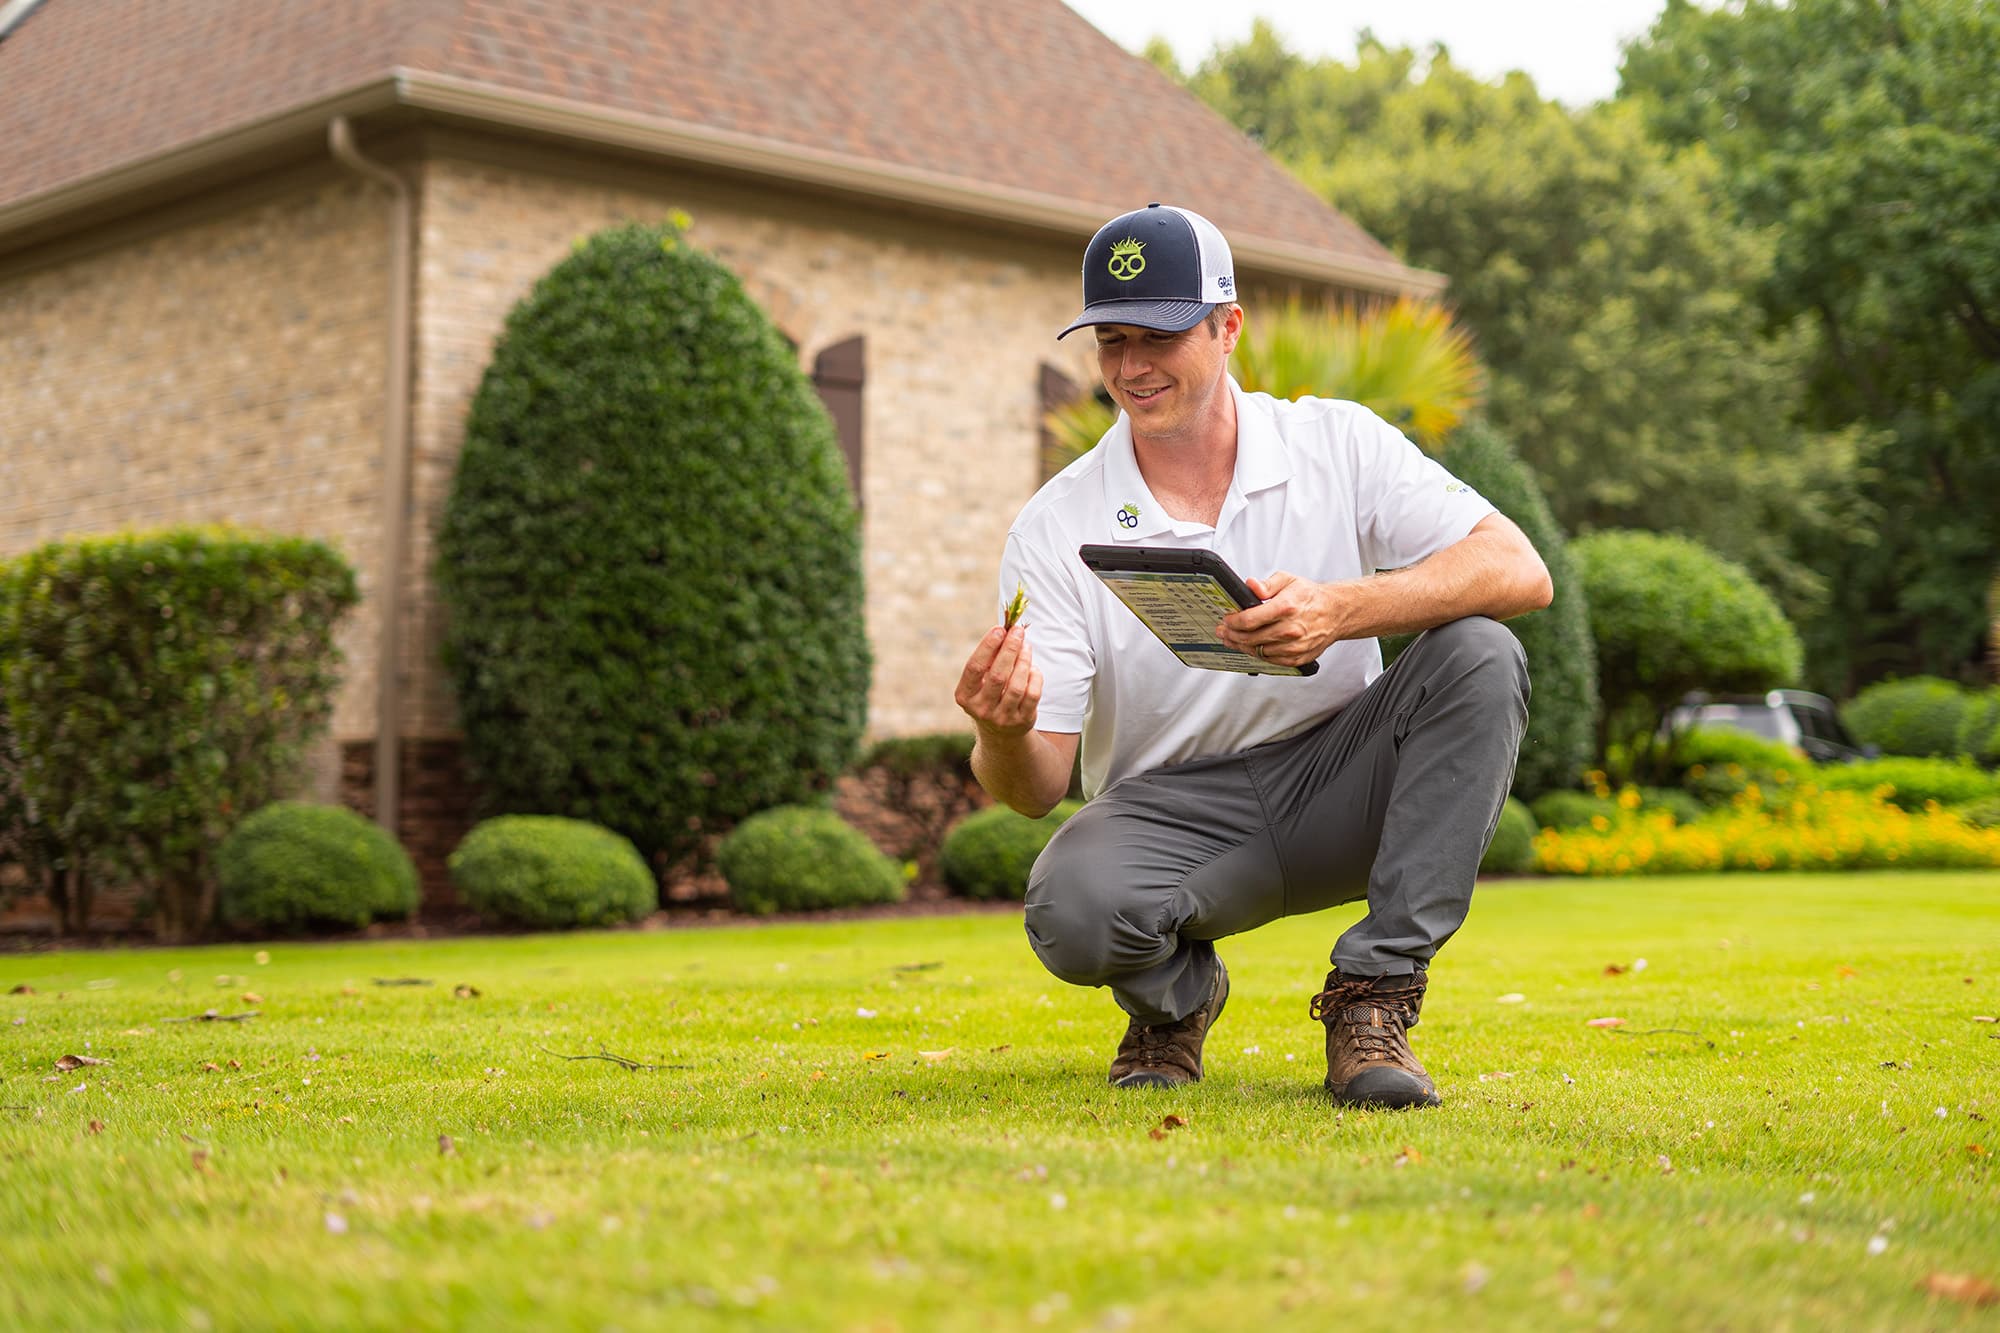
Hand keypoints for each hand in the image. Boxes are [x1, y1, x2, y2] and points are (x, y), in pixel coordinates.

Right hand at [954, 624, 1042, 737]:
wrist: (1001, 730)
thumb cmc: (990, 693)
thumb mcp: (982, 679)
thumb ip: (990, 658)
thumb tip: (1006, 631)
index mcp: (965, 696)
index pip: (974, 668)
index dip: (987, 647)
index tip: (999, 629)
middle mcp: (981, 709)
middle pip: (997, 675)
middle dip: (1009, 650)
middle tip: (1018, 632)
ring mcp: (1002, 718)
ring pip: (1016, 686)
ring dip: (1023, 661)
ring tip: (1026, 646)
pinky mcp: (1021, 721)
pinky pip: (1032, 695)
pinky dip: (1035, 677)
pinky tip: (1032, 668)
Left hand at [1216, 570, 1342, 667]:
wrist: (1336, 612)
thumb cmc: (1311, 597)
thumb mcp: (1288, 580)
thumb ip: (1267, 584)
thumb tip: (1251, 585)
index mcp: (1286, 608)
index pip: (1250, 619)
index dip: (1233, 622)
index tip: (1227, 620)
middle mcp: (1290, 629)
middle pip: (1250, 638)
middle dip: (1232, 635)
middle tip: (1223, 632)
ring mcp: (1294, 646)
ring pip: (1258, 651)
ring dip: (1242, 646)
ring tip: (1233, 640)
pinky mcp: (1297, 658)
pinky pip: (1271, 661)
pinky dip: (1258, 654)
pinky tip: (1251, 647)